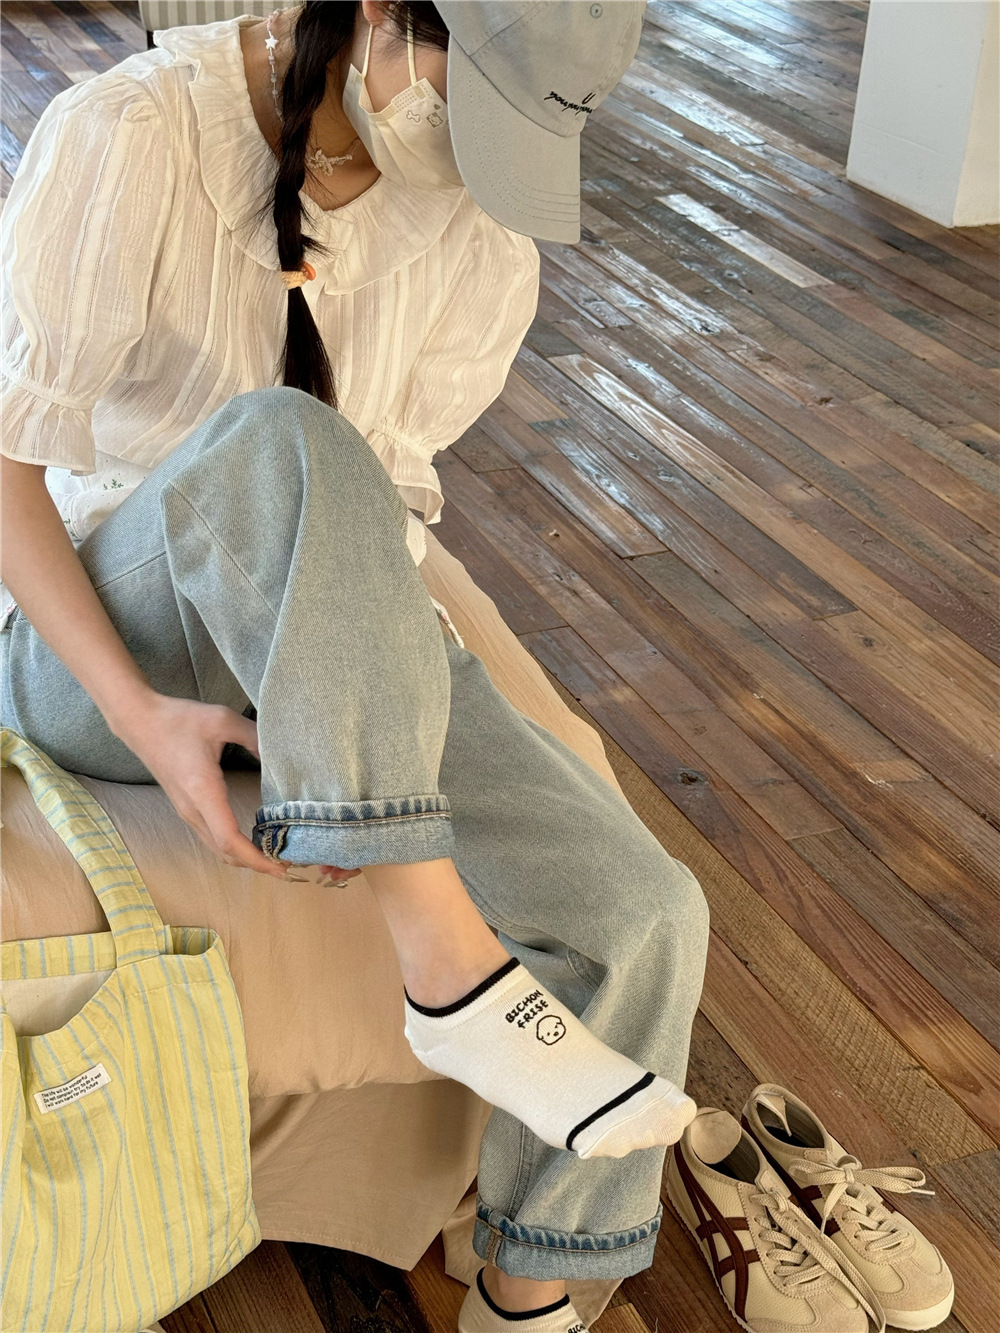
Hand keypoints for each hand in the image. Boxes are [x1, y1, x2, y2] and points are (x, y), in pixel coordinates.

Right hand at [109, 691, 289, 880]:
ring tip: (273, 855)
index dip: (255, 858)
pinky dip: (232, 846)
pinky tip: (251, 839)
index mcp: (203, 791)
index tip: (280, 867)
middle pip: (225, 852)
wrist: (139, 720)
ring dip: (244, 857)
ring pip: (216, 848)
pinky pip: (210, 837)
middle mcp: (192, 808)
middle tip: (287, 864)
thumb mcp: (223, 720)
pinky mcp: (185, 807)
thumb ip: (255, 737)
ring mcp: (186, 810)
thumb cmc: (179, 719)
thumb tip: (279, 755)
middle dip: (256, 864)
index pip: (229, 839)